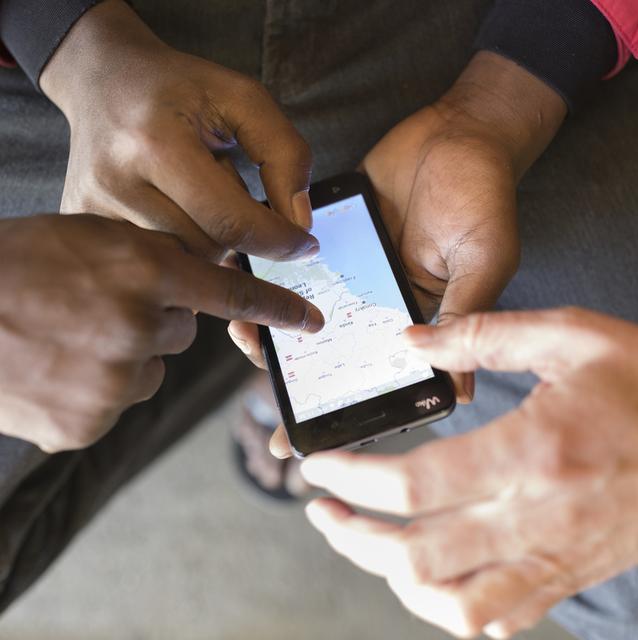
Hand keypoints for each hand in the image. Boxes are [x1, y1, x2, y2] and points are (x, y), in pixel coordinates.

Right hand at [0, 215, 322, 452]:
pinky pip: (116, 403)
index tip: (311, 321)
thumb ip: (152, 262)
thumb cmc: (14, 264)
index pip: (230, 292)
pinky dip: (96, 389)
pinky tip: (57, 368)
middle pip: (182, 333)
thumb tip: (195, 296)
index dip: (276, 307)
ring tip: (69, 336)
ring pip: (150, 371)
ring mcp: (112, 382)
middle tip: (101, 307)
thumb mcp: (89, 237)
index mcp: (141, 269)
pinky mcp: (87, 424)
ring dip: (124, 357)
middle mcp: (136, 327)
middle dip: (155, 320)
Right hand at [40, 0, 315, 259]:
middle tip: (223, 186)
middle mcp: (116, 181)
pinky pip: (154, 258)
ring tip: (192, 195)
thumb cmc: (179, 89)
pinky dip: (178, 243)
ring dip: (207, 236)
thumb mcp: (243, 100)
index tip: (305, 245)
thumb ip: (286, 155)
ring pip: (183, 260)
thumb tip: (300, 224)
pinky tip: (172, 209)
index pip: (233, 222)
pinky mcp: (83, 222)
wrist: (103, 79)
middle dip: (237, 230)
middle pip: (208, 247)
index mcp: (156, 144)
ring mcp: (93, 208)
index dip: (279, 241)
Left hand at [227, 52, 566, 396]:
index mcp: (414, 320)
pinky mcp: (331, 235)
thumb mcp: (481, 261)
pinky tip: (249, 279)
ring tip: (245, 330)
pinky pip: (295, 260)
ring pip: (304, 308)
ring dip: (275, 323)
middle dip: (294, 370)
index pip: (372, 375)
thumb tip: (459, 391)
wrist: (458, 129)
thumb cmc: (482, 196)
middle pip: (329, 349)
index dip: (339, 409)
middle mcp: (378, 303)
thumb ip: (466, 318)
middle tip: (265, 380)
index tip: (296, 440)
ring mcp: (351, 270)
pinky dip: (272, 272)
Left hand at [298, 308, 637, 637]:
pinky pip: (500, 617)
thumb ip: (481, 335)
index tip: (316, 466)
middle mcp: (540, 517)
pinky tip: (427, 577)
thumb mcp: (569, 336)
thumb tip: (411, 342)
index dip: (352, 477)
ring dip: (391, 576)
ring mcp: (557, 557)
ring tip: (363, 541)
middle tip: (319, 509)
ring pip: (453, 601)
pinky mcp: (572, 576)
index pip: (415, 483)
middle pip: (418, 553)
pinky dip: (449, 607)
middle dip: (352, 535)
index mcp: (533, 451)